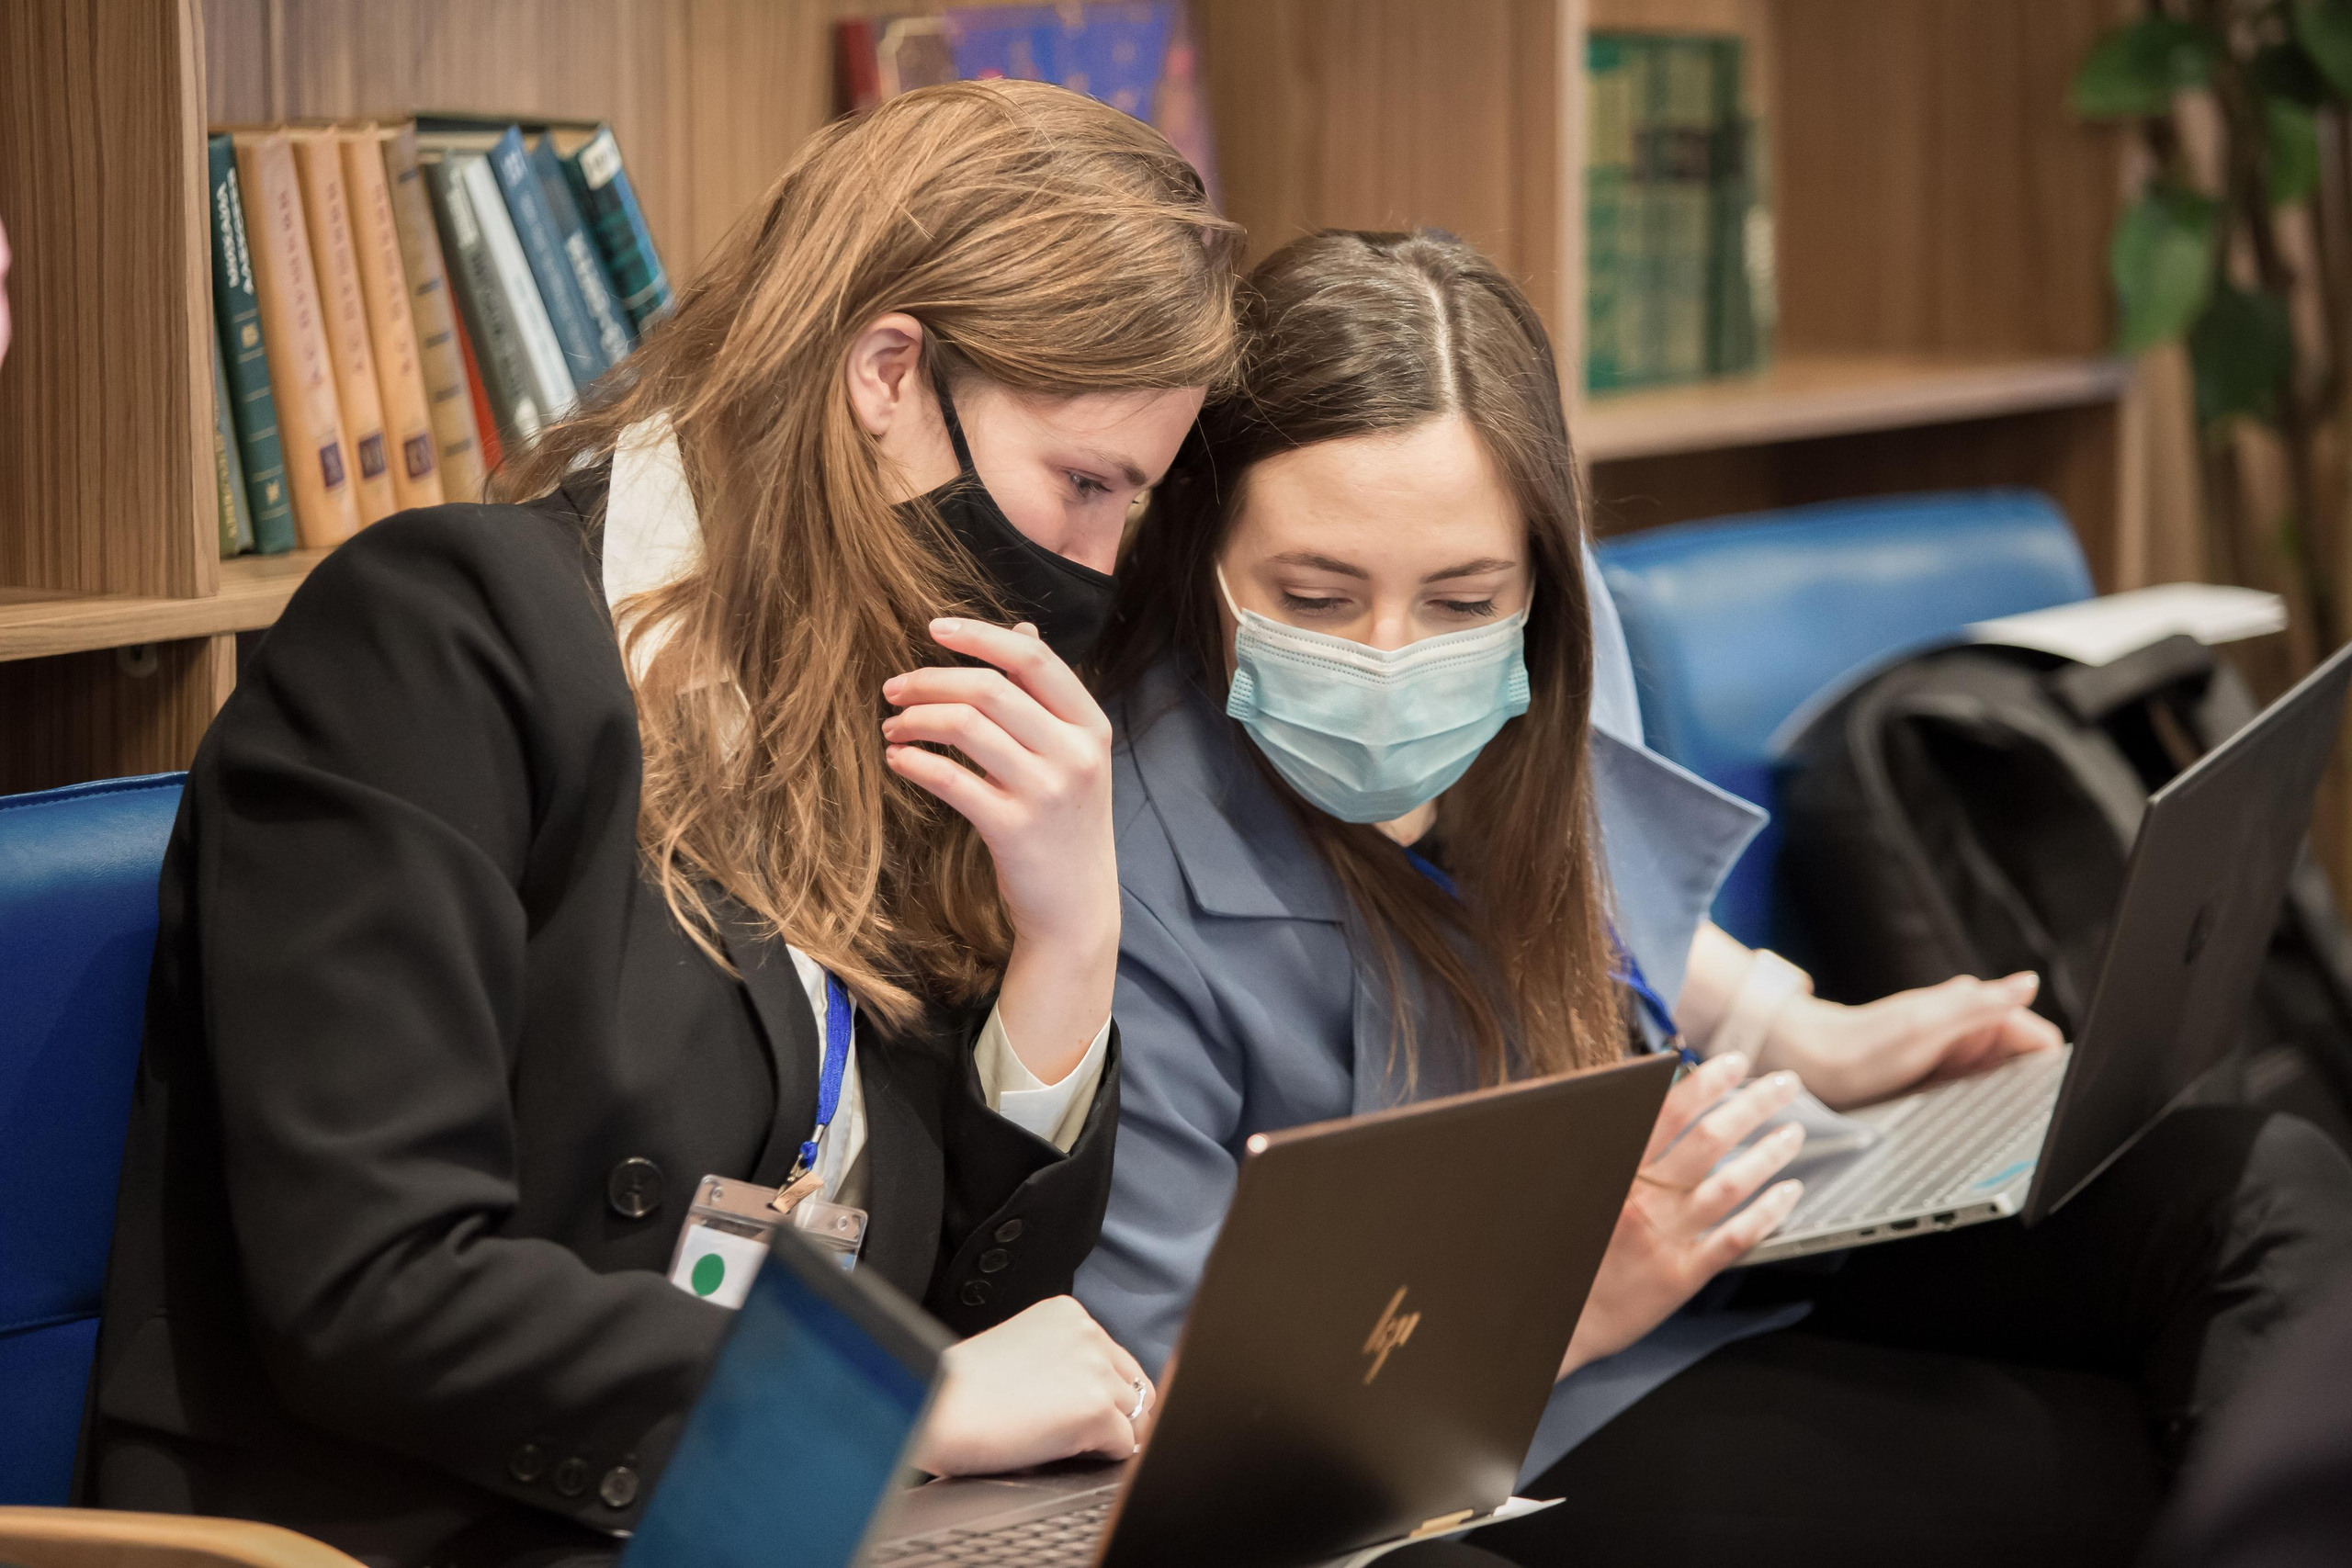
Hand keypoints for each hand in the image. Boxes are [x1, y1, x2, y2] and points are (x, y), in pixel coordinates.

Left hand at [883, 619, 1116, 1080]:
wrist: (1077, 909)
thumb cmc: (1067, 825)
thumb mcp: (1074, 754)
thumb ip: (1047, 696)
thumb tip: (1021, 627)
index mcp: (1091, 725)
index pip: (1034, 658)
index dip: (980, 635)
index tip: (933, 628)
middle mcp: (1075, 753)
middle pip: (991, 689)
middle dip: (930, 680)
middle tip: (892, 689)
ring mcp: (1047, 792)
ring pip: (967, 727)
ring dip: (916, 719)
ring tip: (891, 726)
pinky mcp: (1014, 829)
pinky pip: (951, 780)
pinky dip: (915, 762)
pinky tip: (898, 759)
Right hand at [908, 1296, 1155, 1476]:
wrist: (935, 1409)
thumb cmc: (958, 1389)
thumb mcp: (1017, 1351)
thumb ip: (1057, 1360)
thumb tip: (1085, 1396)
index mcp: (1066, 1314)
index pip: (1114, 1358)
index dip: (1105, 1392)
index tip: (1088, 1412)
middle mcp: (1088, 1334)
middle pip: (1133, 1385)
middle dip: (1117, 1414)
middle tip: (1087, 1439)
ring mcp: (1095, 1371)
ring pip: (1135, 1416)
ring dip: (1111, 1436)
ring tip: (1072, 1449)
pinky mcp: (1096, 1410)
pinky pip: (1125, 1446)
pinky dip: (1105, 1458)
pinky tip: (1069, 1456)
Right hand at [1560, 1054, 1806, 1378]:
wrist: (1552, 1320)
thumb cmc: (1559, 1248)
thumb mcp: (1566, 1183)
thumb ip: (1597, 1141)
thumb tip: (1620, 1092)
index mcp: (1613, 1171)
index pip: (1667, 1113)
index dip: (1705, 1084)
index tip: (1733, 1063)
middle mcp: (1642, 1200)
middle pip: (1709, 1142)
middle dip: (1752, 1106)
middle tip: (1784, 1085)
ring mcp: (1665, 1239)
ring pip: (1729, 1186)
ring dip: (1768, 1153)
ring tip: (1793, 1132)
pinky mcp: (1681, 1275)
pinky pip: (1734, 1239)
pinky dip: (1767, 1213)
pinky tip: (1788, 1193)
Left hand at [1763, 973, 2063, 1109]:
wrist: (1812, 1065)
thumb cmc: (1861, 1045)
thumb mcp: (1924, 1024)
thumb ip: (1978, 1005)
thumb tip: (2028, 983)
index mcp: (1974, 1010)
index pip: (2038, 1038)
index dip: (2049, 1068)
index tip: (2047, 1103)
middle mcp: (1969, 1030)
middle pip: (2024, 1063)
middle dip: (2028, 1090)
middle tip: (2015, 1124)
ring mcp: (1955, 1056)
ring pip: (2003, 1082)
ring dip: (2004, 1102)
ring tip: (1991, 1128)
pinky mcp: (1941, 1079)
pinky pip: (1976, 1095)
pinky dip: (1979, 1108)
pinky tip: (1969, 1125)